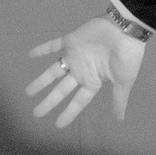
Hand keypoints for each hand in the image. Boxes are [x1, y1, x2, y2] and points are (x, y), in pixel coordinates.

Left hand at [26, 15, 147, 130]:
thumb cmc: (127, 57)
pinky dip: (42, 49)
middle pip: (61, 90)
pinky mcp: (70, 41)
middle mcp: (81, 70)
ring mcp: (74, 56)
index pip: (78, 101)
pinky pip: (53, 45)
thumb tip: (120, 120)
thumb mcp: (124, 82)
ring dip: (41, 81)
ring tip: (28, 92)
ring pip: (53, 71)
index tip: (58, 124)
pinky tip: (30, 55)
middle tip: (36, 113)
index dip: (68, 113)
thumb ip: (119, 99)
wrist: (126, 30)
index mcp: (94, 81)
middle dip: (49, 101)